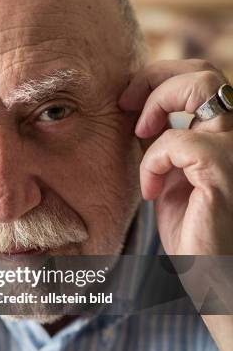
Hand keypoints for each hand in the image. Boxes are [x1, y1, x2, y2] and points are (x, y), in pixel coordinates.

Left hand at [119, 59, 232, 350]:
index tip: (128, 101)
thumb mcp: (170, 178)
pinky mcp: (224, 172)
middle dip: (156, 78)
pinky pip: (180, 141)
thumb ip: (161, 144)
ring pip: (201, 88)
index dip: (160, 77)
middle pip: (203, 72)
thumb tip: (135, 111)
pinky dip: (154, 161)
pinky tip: (152, 191)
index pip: (200, 78)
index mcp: (223, 134)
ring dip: (158, 104)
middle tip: (126, 104)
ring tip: (141, 138)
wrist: (217, 278)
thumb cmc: (195, 231)